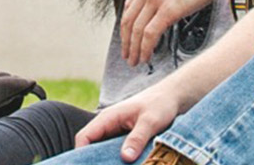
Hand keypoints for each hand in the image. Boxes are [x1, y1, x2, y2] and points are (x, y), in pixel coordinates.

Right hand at [74, 82, 193, 160]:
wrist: (172, 96)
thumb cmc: (160, 104)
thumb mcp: (150, 121)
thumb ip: (137, 138)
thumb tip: (125, 158)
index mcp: (108, 117)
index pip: (84, 136)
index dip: (81, 153)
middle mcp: (108, 125)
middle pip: (91, 146)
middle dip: (93, 159)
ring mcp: (116, 132)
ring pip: (103, 149)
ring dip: (106, 160)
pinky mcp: (125, 138)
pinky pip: (115, 150)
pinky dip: (117, 159)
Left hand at [118, 0, 223, 65]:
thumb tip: (170, 2)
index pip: (129, 7)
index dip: (126, 26)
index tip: (127, 37)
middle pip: (128, 21)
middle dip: (126, 42)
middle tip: (127, 55)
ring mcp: (156, 0)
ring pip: (136, 30)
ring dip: (134, 49)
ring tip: (135, 61)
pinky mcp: (167, 10)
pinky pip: (150, 34)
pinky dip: (145, 49)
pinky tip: (147, 57)